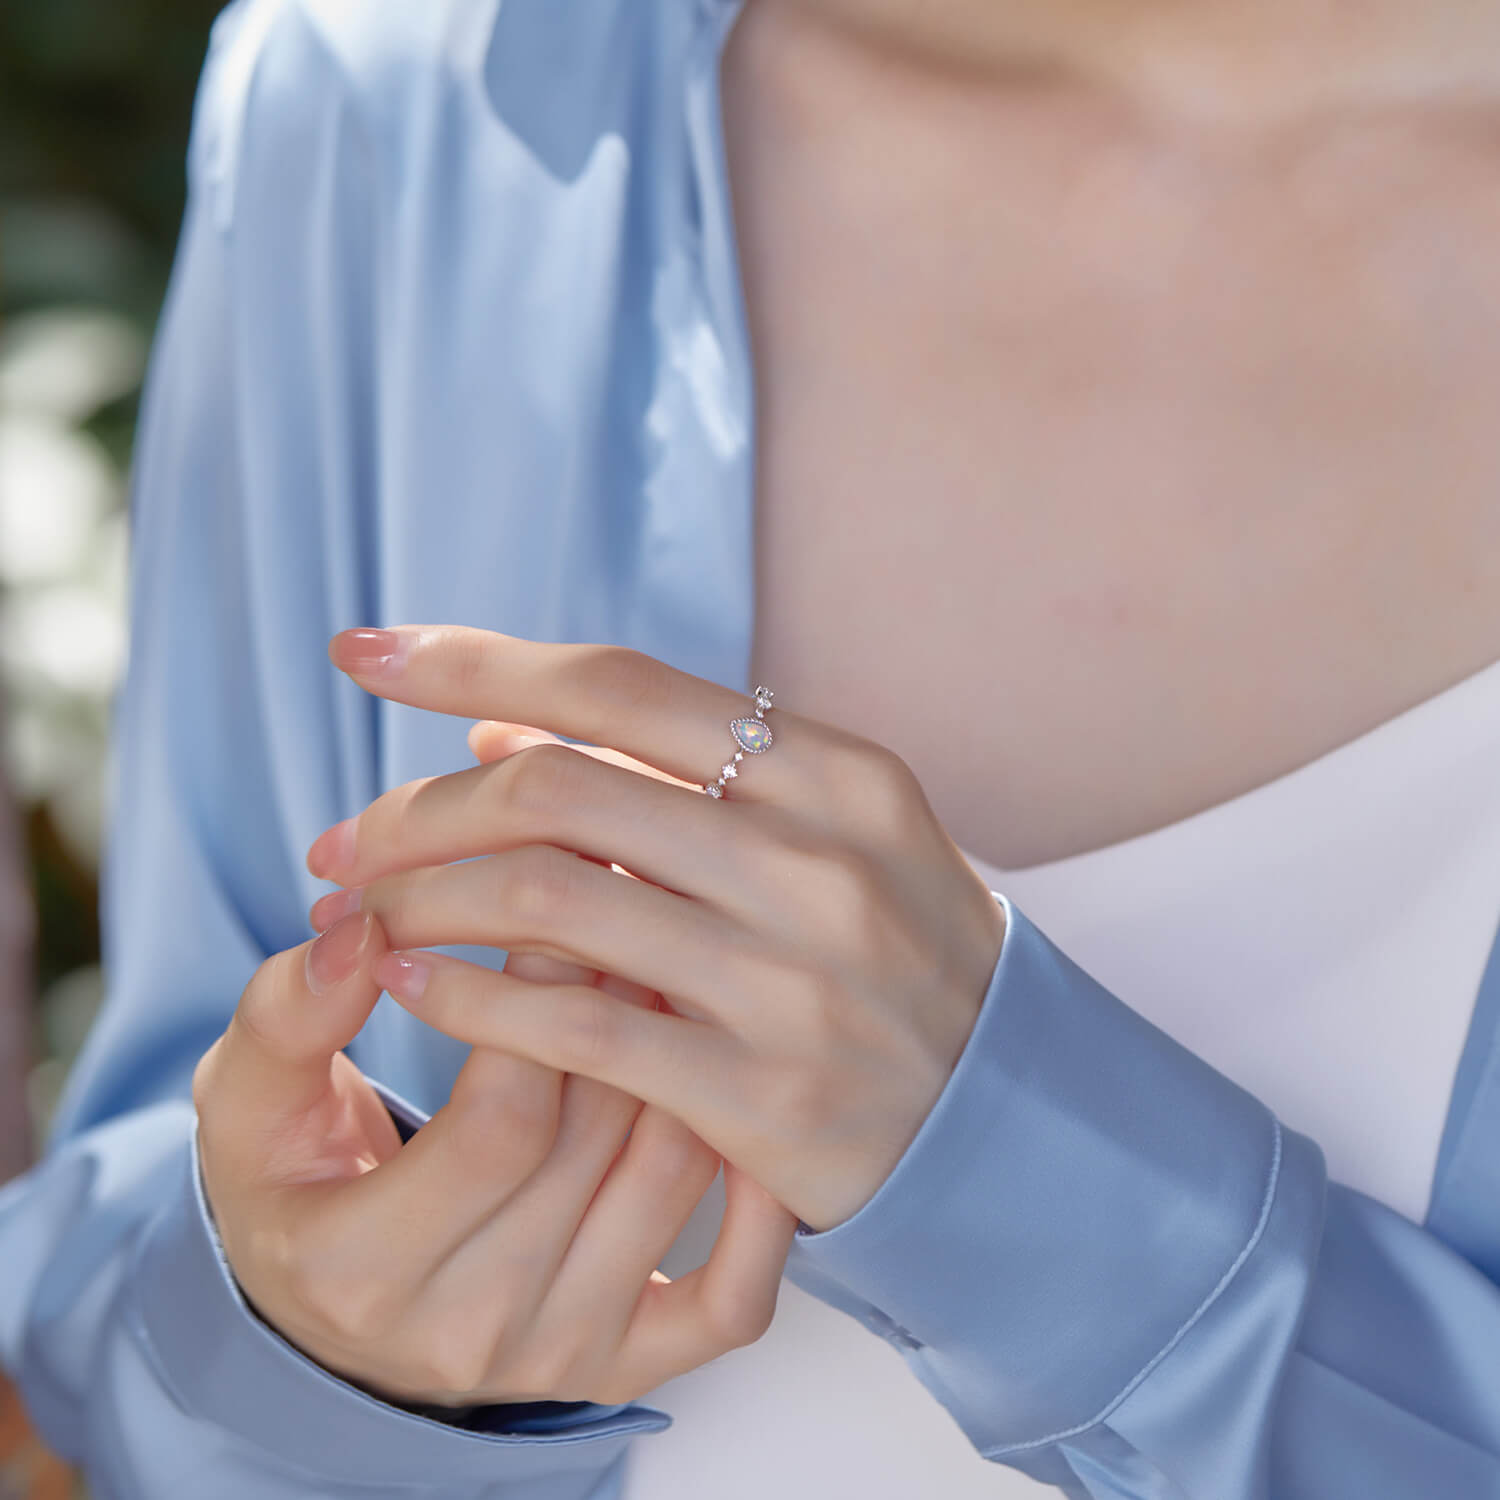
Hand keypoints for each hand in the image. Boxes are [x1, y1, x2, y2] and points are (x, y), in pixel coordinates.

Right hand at [191, 911, 795, 1407]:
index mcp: (365, 1270)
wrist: (330, 1302)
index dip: (541, 993)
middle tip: (645, 903)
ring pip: (672, 1177)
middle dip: (624, 1000)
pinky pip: (732, 1299)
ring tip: (682, 963)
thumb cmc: (295, 1180)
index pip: (502, 1117)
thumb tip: (358, 932)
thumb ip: (288, 1017)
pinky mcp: (623, 1363)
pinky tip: (751, 1104)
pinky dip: (765, 1211)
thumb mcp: (252, 1103)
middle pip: (597, 1135)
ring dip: (689, 1055)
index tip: (564, 894)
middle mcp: (472, 1329)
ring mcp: (560, 1352)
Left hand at [307, 625, 1006, 1230]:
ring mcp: (791, 981)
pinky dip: (468, 999)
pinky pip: (572, 1028)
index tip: (364, 654)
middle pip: (560, 788)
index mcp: (836, 775)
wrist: (997, 1113)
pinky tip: (412, 987)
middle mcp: (818, 862)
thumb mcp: (821, 834)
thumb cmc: (889, 950)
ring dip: (422, 899)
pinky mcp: (758, 1095)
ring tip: (360, 914)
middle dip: (417, 808)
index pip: (619, 685)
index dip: (474, 659)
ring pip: (549, 902)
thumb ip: (671, 774)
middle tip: (341, 843)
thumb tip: (501, 725)